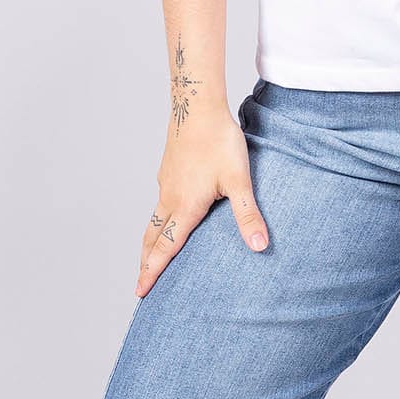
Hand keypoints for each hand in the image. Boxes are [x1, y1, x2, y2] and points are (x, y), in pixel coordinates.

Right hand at [137, 107, 268, 297]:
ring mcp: (166, 184)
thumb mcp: (239, 180)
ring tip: (147, 257)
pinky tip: (167, 217)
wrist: (196, 106)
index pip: (166, 248)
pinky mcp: (168, 171)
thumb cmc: (219, 141)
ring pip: (153, 221)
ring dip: (149, 243)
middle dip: (146, 263)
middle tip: (140, 285)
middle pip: (152, 238)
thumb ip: (248, 215)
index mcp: (186, 207)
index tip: (141, 292)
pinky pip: (159, 204)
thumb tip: (259, 246)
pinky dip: (157, 221)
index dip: (153, 272)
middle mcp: (170, 198)